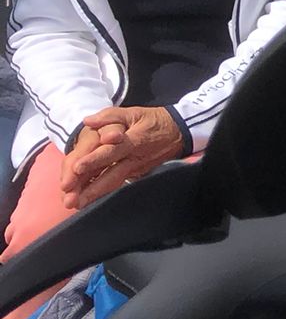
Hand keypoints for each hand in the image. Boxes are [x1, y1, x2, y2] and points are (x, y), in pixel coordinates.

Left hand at [60, 105, 185, 208]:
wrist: (180, 132)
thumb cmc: (154, 120)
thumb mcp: (134, 112)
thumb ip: (110, 116)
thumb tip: (87, 121)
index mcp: (132, 141)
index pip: (110, 151)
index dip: (94, 160)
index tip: (76, 169)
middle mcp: (133, 159)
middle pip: (110, 175)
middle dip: (91, 189)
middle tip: (71, 200)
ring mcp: (135, 170)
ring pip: (114, 184)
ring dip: (95, 195)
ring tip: (77, 205)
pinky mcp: (136, 175)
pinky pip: (118, 185)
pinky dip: (103, 193)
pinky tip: (90, 201)